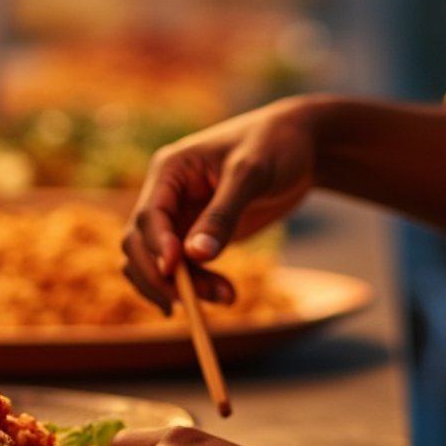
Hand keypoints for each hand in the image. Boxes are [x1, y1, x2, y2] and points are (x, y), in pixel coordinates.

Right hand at [121, 98, 318, 310]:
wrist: (304, 146)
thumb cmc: (277, 145)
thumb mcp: (251, 173)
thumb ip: (223, 213)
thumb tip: (195, 256)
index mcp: (170, 169)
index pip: (149, 216)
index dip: (157, 247)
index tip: (176, 270)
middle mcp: (168, 194)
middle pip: (141, 246)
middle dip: (165, 276)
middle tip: (199, 300)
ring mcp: (181, 216)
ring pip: (157, 264)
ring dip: (181, 287)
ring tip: (227, 297)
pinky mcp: (197, 234)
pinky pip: (182, 269)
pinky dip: (195, 286)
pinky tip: (222, 295)